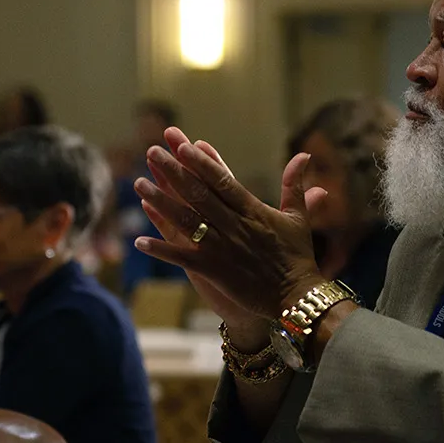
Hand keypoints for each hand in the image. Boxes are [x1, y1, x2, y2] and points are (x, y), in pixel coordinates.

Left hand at [132, 127, 327, 319]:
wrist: (297, 297)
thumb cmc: (297, 257)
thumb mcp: (298, 217)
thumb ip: (295, 185)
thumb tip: (304, 154)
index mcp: (253, 211)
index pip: (223, 180)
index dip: (202, 162)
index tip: (183, 145)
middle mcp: (235, 226)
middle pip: (199, 194)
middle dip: (174, 172)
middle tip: (152, 152)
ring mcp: (222, 248)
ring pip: (186, 220)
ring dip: (161, 202)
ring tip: (140, 185)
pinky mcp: (215, 271)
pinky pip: (183, 258)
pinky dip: (161, 249)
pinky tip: (140, 240)